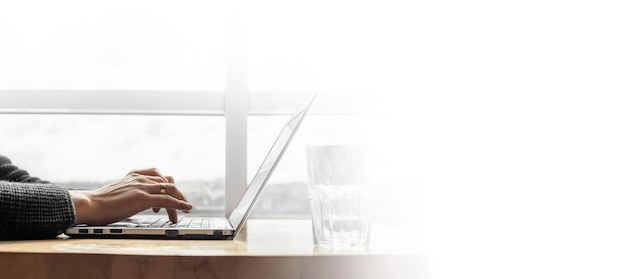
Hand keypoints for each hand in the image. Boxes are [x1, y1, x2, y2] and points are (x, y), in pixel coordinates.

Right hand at [70, 168, 192, 224]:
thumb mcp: (115, 191)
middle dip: (177, 193)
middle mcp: (140, 178)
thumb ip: (126, 191)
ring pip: (170, 190)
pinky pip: (168, 199)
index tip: (170, 195)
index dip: (166, 185)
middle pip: (167, 182)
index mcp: (133, 175)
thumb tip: (128, 200)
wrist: (87, 205)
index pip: (158, 175)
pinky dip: (180, 204)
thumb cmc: (97, 202)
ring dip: (180, 200)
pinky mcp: (142, 198)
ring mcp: (142, 187)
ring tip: (184, 210)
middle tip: (181, 204)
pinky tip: (186, 209)